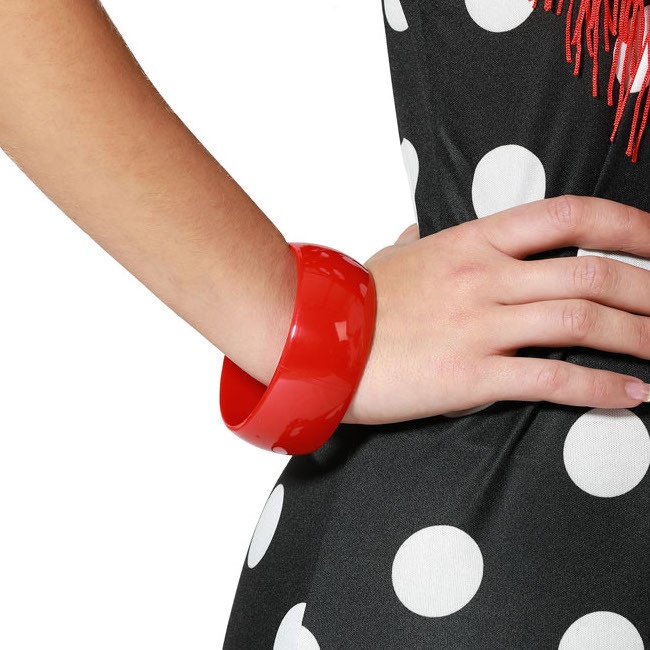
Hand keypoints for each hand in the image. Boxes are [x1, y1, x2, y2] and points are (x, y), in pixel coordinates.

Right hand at [343, 195, 649, 424]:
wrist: (313, 340)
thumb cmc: (355, 300)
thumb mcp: (391, 257)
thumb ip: (416, 240)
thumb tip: (416, 229)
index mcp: (471, 241)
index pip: (566, 217)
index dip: (626, 225)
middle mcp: (484, 277)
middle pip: (591, 275)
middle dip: (649, 290)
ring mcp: (478, 326)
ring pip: (581, 324)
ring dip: (638, 338)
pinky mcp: (469, 376)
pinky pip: (550, 380)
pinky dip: (600, 388)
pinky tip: (633, 395)